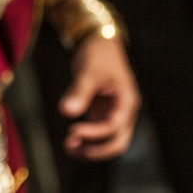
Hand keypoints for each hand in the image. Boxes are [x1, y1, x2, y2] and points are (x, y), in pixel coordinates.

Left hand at [59, 35, 139, 159]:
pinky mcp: (105, 112)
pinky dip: (88, 139)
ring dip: (91, 147)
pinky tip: (71, 139)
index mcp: (126, 100)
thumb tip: (66, 111)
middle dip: (96, 150)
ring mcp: (115, 112)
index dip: (94, 133)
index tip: (73, 130)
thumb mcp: (88, 71)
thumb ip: (79, 92)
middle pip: (118, 142)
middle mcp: (124, 110)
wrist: (99, 42)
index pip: (114, 126)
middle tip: (71, 147)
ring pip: (110, 140)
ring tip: (68, 146)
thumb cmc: (97, 55)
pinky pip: (100, 132)